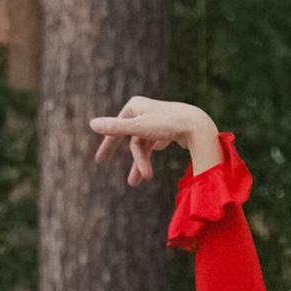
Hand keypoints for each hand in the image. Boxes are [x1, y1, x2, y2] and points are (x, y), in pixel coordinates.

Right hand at [89, 93, 223, 183]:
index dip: (108, 145)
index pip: (116, 129)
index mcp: (135, 106)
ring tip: (146, 179)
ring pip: (145, 144)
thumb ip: (115, 128)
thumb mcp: (138, 128)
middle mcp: (144, 110)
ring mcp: (157, 120)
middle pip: (133, 140)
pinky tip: (155, 161)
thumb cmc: (168, 124)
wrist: (198, 125)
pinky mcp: (168, 128)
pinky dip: (153, 154)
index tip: (99, 160)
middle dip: (136, 161)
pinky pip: (155, 143)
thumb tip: (92, 124)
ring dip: (144, 162)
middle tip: (133, 183)